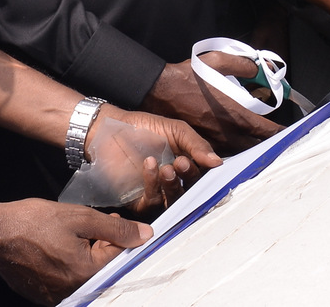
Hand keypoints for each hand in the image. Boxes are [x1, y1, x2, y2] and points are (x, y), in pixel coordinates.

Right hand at [0, 198, 149, 304]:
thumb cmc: (34, 222)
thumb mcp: (81, 217)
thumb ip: (116, 229)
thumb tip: (146, 235)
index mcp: (85, 274)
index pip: (118, 258)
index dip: (118, 236)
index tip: (110, 221)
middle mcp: (71, 291)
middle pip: (102, 269)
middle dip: (104, 246)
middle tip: (93, 225)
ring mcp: (55, 296)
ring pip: (85, 275)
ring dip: (87, 255)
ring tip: (74, 234)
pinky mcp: (42, 295)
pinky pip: (67, 281)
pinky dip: (69, 264)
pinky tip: (60, 246)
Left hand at [78, 106, 222, 212]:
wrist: (111, 130)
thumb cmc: (145, 128)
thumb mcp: (176, 130)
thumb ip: (196, 145)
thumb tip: (218, 163)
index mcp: (187, 166)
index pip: (204, 177)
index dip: (206, 173)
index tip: (205, 163)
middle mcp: (174, 182)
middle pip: (191, 191)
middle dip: (189, 178)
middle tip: (181, 163)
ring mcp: (157, 193)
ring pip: (173, 201)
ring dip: (173, 185)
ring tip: (166, 168)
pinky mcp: (138, 201)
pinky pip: (152, 202)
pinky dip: (153, 185)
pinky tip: (150, 165)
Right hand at [140, 60, 279, 154]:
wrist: (159, 90)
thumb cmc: (188, 76)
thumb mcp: (217, 61)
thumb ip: (243, 65)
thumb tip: (261, 68)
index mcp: (233, 113)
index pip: (265, 130)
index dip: (280, 133)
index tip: (290, 133)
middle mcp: (226, 131)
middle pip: (256, 146)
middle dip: (269, 143)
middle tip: (280, 139)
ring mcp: (214, 141)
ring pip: (240, 152)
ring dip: (253, 148)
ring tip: (263, 143)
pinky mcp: (203, 144)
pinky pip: (225, 152)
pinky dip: (236, 150)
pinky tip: (240, 143)